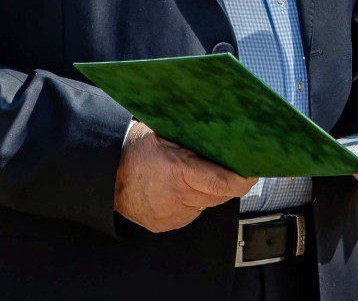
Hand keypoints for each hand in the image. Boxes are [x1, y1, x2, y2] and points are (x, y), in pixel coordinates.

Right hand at [113, 120, 255, 231]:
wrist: (105, 175)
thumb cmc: (135, 148)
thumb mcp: (164, 133)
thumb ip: (193, 139)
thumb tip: (224, 137)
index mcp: (177, 171)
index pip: (221, 183)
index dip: (242, 180)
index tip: (252, 171)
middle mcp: (176, 197)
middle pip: (218, 195)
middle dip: (229, 183)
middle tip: (232, 167)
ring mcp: (171, 215)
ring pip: (207, 205)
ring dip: (210, 192)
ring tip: (198, 174)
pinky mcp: (166, 224)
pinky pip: (192, 213)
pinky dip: (194, 202)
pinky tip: (182, 188)